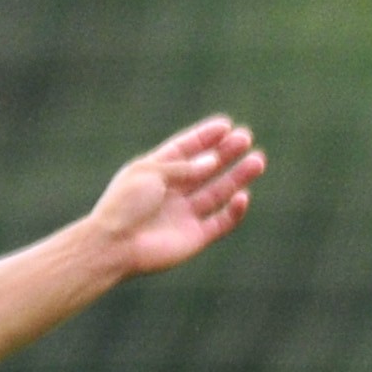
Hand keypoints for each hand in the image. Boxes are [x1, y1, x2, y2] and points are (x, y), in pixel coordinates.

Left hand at [87, 116, 264, 278]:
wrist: (114, 246)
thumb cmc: (124, 205)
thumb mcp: (151, 173)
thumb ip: (184, 166)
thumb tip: (213, 161)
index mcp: (156, 172)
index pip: (185, 150)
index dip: (205, 137)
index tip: (226, 125)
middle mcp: (172, 192)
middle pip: (206, 169)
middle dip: (226, 153)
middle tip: (245, 138)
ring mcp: (184, 215)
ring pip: (218, 192)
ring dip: (238, 177)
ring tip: (258, 160)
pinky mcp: (195, 237)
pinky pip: (221, 222)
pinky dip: (234, 211)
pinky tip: (243, 196)